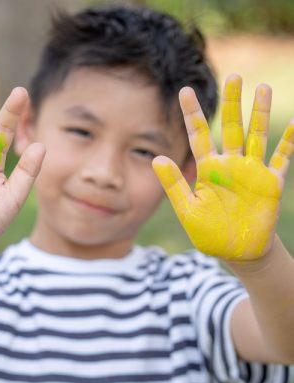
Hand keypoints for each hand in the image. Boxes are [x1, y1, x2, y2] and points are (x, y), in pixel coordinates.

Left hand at [153, 74, 293, 260]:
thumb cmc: (208, 231)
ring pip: (256, 136)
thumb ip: (174, 184)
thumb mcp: (187, 209)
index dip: (192, 113)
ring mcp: (252, 171)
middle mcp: (229, 164)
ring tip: (260, 89)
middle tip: (233, 77)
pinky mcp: (271, 183)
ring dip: (259, 114)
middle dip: (232, 103)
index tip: (185, 91)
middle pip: (231, 127)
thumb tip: (156, 158)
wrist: (236, 251)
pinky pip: (282, 158)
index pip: (198, 134)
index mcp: (207, 169)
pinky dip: (289, 142)